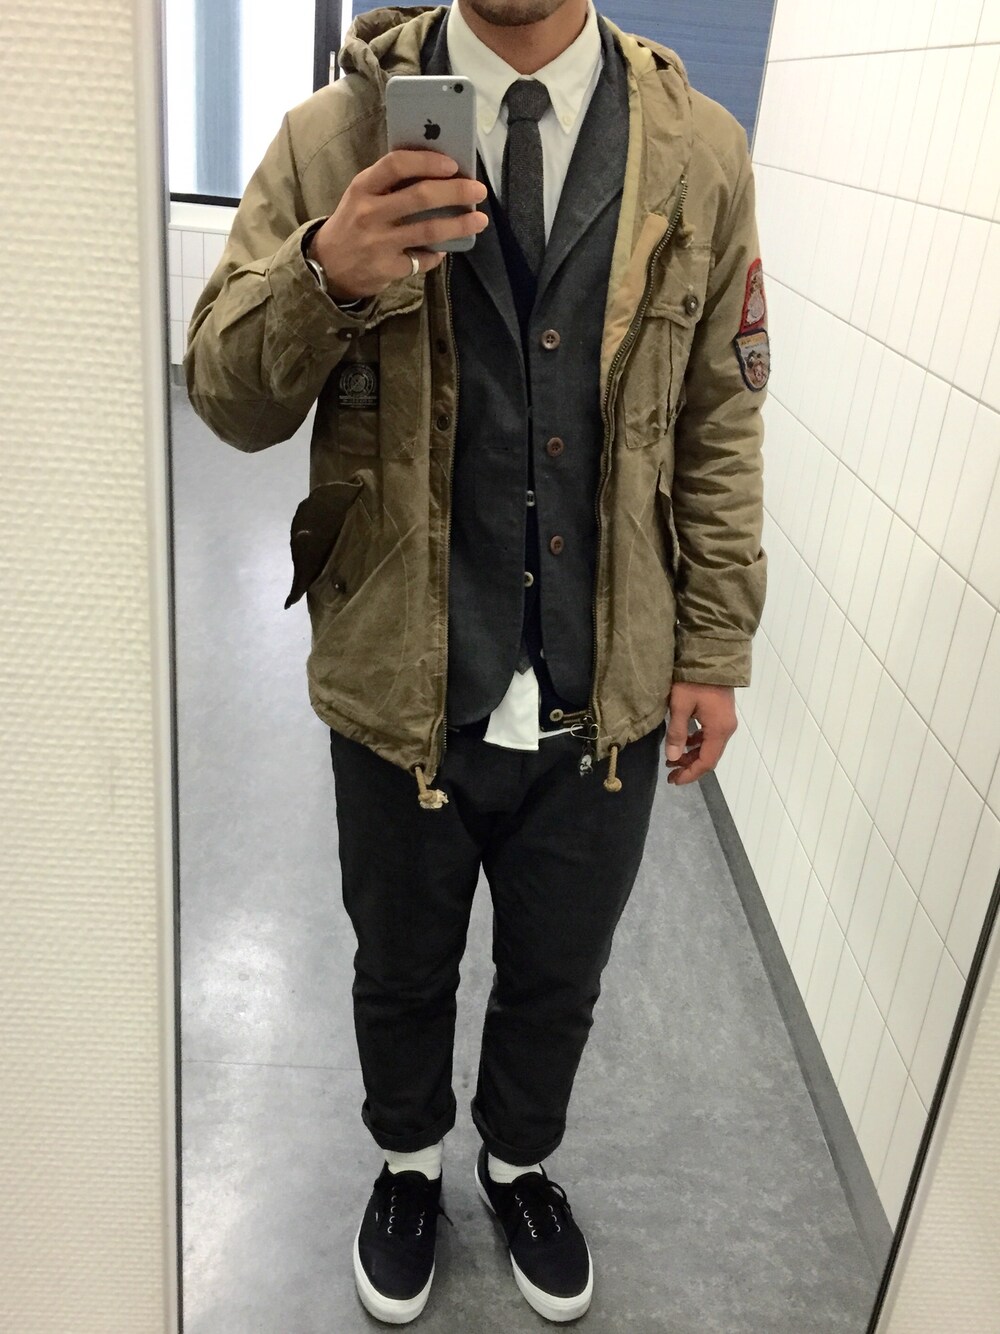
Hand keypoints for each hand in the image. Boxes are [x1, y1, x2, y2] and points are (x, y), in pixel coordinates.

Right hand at [307, 150, 488, 300]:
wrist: (326, 266)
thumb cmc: (353, 223)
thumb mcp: (362, 196)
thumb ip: (390, 184)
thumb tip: (439, 174)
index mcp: (363, 187)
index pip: (397, 164)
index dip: (428, 162)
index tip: (453, 165)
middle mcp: (370, 213)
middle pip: (421, 196)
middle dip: (456, 192)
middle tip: (478, 190)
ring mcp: (379, 242)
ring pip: (429, 230)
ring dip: (460, 225)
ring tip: (479, 220)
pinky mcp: (387, 268)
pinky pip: (422, 259)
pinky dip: (436, 254)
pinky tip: (442, 250)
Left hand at [664, 682, 736, 785]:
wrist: (712, 656)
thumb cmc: (693, 681)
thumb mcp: (680, 706)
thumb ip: (677, 733)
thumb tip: (673, 757)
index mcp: (719, 730)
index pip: (706, 762)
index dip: (690, 774)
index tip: (674, 780)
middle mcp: (727, 729)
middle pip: (710, 757)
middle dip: (690, 767)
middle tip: (670, 772)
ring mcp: (726, 721)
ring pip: (710, 747)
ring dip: (693, 755)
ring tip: (673, 758)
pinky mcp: (722, 714)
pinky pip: (710, 736)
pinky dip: (697, 743)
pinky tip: (685, 742)